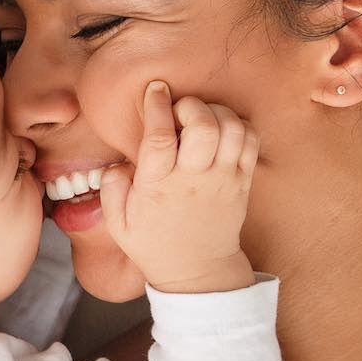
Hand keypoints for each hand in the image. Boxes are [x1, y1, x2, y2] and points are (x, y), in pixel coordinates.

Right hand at [98, 81, 258, 293]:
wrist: (199, 271)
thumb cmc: (155, 243)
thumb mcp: (118, 223)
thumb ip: (111, 188)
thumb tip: (119, 163)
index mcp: (158, 187)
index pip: (159, 138)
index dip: (157, 106)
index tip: (155, 89)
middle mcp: (193, 180)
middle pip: (203, 126)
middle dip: (190, 105)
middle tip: (180, 111)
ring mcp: (223, 180)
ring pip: (231, 129)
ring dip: (216, 112)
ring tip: (201, 118)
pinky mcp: (243, 181)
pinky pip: (250, 140)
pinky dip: (239, 125)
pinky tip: (222, 130)